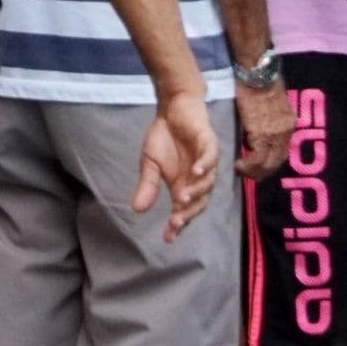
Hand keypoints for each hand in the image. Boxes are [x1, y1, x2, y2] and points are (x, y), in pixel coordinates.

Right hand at [132, 90, 220, 241]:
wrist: (173, 108)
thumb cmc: (164, 137)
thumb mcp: (149, 164)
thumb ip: (148, 185)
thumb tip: (136, 210)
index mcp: (184, 185)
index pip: (184, 210)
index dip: (177, 224)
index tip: (167, 237)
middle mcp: (198, 178)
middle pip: (199, 202)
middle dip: (188, 213)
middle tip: (175, 221)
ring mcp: (206, 162)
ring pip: (207, 183)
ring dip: (196, 191)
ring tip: (181, 197)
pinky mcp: (209, 144)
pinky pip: (210, 157)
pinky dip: (204, 165)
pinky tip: (195, 171)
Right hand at [233, 81, 295, 180]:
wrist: (256, 73)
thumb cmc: (258, 83)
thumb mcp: (267, 105)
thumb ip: (266, 121)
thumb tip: (254, 136)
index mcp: (288, 124)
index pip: (282, 151)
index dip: (270, 162)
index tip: (257, 166)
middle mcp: (286, 132)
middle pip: (277, 161)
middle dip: (263, 171)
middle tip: (249, 174)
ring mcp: (276, 134)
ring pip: (268, 163)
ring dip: (255, 171)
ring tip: (242, 171)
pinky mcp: (263, 134)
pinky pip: (258, 158)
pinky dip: (248, 166)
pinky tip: (239, 165)